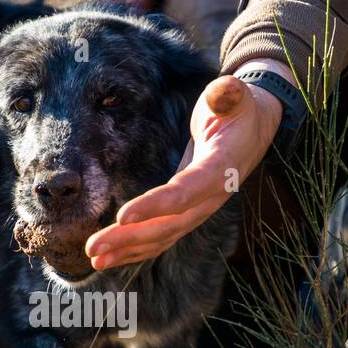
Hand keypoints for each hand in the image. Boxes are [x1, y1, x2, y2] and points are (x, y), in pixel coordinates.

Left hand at [86, 60, 291, 269]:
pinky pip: (162, 236)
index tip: (122, 215)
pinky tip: (110, 257)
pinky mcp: (188, 212)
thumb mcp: (235, 96)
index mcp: (221, 168)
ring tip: (94, 258)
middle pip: (169, 224)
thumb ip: (228, 95)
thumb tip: (225, 89)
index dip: (156, 205)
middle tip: (93, 247)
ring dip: (127, 249)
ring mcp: (201, 209)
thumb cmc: (237, 109)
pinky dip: (136, 249)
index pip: (186, 191)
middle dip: (129, 238)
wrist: (253, 129)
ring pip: (163, 236)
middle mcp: (211, 197)